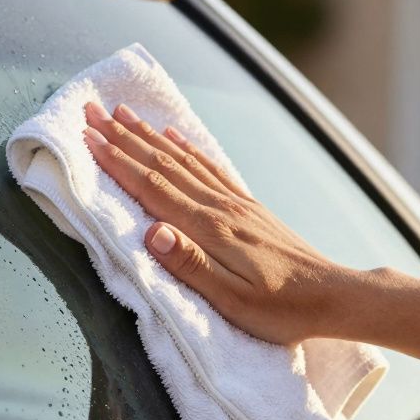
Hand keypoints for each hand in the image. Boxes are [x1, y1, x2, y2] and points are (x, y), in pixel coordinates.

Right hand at [80, 102, 350, 344]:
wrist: (332, 296)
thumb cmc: (281, 309)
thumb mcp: (232, 300)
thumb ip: (190, 265)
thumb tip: (151, 231)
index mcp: (210, 228)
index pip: (153, 186)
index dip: (117, 160)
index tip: (87, 135)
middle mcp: (221, 206)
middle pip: (163, 163)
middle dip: (124, 137)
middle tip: (91, 110)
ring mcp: (236, 203)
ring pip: (184, 159)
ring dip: (149, 135)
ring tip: (123, 113)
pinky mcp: (248, 207)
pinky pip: (211, 167)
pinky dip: (188, 147)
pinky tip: (175, 135)